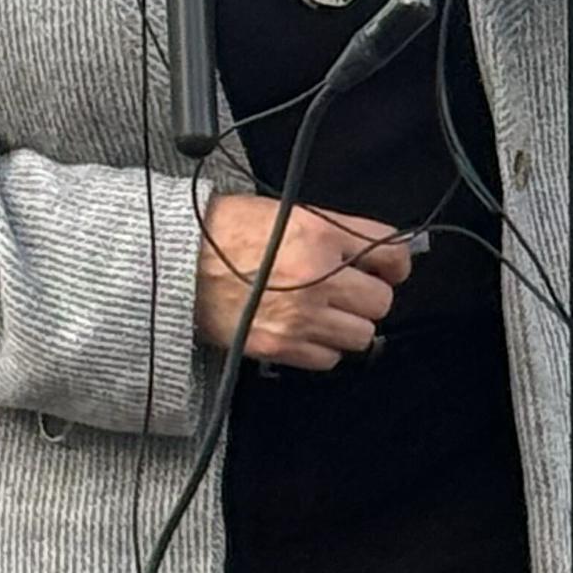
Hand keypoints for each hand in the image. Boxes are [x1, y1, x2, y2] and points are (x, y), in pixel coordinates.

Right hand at [196, 198, 409, 370]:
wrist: (177, 263)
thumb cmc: (228, 231)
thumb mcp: (289, 213)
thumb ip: (336, 232)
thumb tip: (379, 250)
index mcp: (320, 234)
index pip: (390, 252)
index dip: (395, 262)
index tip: (389, 267)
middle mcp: (317, 276)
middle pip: (381, 300)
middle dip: (369, 295)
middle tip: (350, 289)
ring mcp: (300, 316)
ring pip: (362, 334)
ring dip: (348, 324)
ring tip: (326, 312)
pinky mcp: (280, 346)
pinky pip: (329, 359)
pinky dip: (323, 348)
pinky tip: (305, 330)